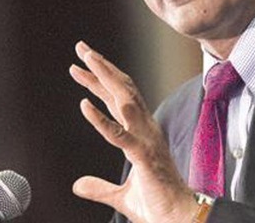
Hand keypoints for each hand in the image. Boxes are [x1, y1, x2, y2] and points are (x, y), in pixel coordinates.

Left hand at [69, 41, 197, 222]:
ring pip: (124, 100)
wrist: (177, 219)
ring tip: (86, 60)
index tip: (80, 67)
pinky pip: (119, 134)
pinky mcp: (143, 155)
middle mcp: (145, 129)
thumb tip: (78, 185)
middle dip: (101, 67)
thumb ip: (99, 188)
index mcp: (141, 134)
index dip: (99, 82)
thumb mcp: (121, 195)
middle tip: (82, 48)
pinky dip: (100, 119)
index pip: (118, 100)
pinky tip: (84, 105)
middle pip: (122, 90)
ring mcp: (145, 140)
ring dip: (104, 78)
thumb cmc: (156, 206)